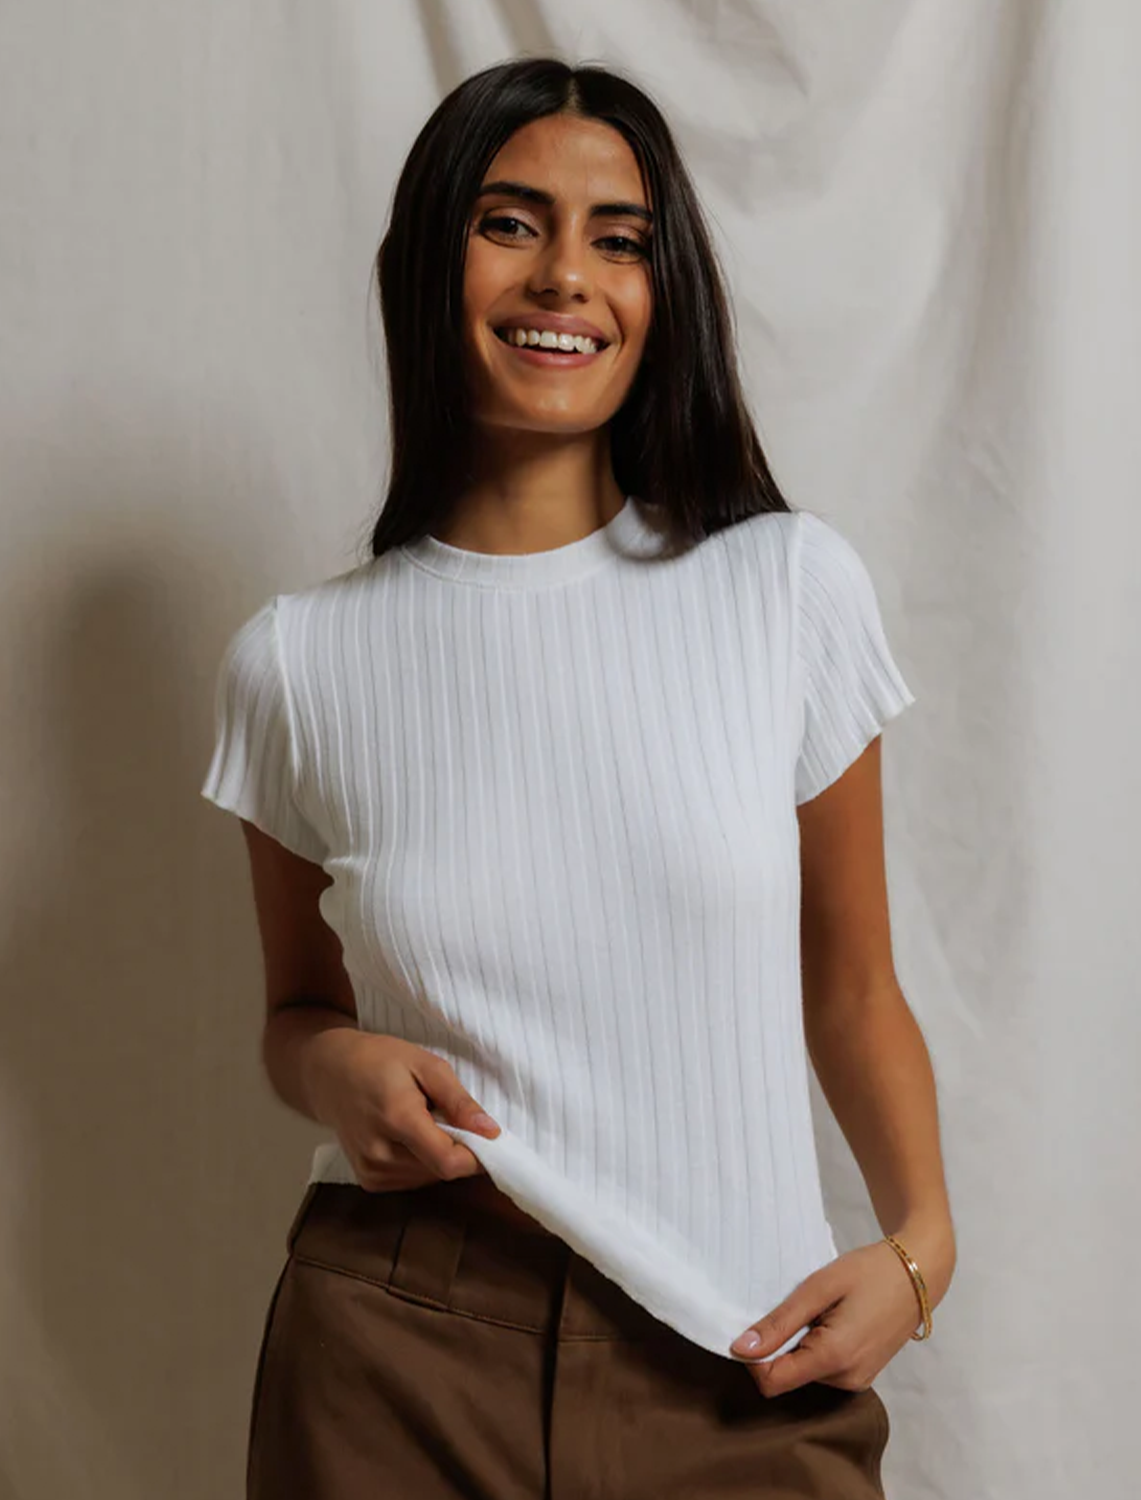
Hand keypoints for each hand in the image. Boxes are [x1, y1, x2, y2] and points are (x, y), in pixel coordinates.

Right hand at [306, 1030, 501, 1191]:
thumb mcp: (426, 1064)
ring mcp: (370, 1170)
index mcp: (397, 1118)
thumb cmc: (380, 1060)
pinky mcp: (367, 1179)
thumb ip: (459, 1101)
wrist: (329, 1072)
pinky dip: (421, 1162)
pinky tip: (409, 1137)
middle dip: (458, 1150)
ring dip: (439, 1156)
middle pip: (441, 1171)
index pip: (448, 1162)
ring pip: (429, 1178)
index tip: (487, 1138)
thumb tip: (491, 1132)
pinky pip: (411, 1181)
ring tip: (424, 1122)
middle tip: (449, 1117)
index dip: (476, 1157)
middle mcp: (380, 1152)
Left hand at [729, 1239, 921, 1397]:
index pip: (772, 1382)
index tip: (756, 1323)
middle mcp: (845, 1380)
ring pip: (804, 1371)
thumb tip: (740, 1349)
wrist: (918, 1273)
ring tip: (820, 1309)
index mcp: (833, 1359)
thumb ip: (780, 1322)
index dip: (754, 1357)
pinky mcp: (863, 1374)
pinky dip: (817, 1346)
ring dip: (800, 1342)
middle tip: (798, 1306)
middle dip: (781, 1344)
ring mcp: (857, 1380)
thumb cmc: (869, 1272)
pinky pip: (823, 1368)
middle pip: (787, 1376)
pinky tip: (832, 1318)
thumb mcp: (819, 1287)